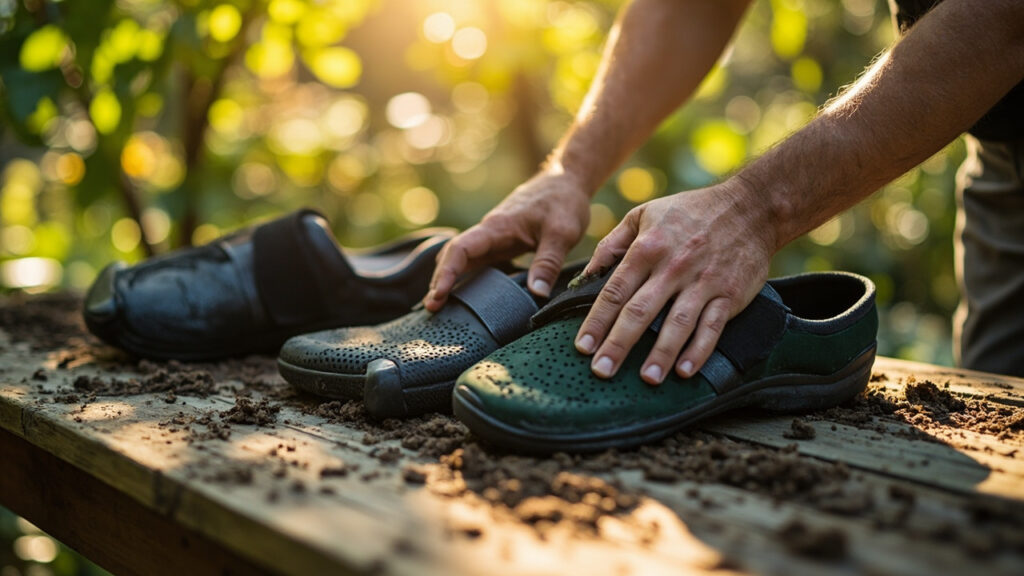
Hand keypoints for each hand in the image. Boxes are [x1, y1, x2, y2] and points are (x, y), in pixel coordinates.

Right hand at [424, 169, 591, 310]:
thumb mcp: (562, 233)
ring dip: (449, 279)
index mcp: (497, 227)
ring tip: (440, 306)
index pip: (460, 249)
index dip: (447, 273)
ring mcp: (493, 238)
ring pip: (462, 258)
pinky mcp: (501, 243)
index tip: (438, 295)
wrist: (566, 180)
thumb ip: (548, 263)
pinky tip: (464, 293)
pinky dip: (465, 276)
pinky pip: (477, 260)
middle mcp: (489, 232)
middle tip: (432, 309)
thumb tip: (537, 294)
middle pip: (453, 255)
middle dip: (440, 280)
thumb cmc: (563, 202)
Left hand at [575, 178, 774, 383]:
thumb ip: (612, 244)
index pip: (615, 290)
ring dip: (661, 354)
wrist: (750, 208)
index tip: (582, 346)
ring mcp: (703, 282)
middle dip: (618, 344)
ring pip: (677, 323)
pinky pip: (712, 326)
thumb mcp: (644, 215)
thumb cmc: (689, 212)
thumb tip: (586, 275)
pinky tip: (685, 371)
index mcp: (647, 248)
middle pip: (640, 311)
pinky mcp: (729, 294)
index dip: (597, 321)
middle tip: (602, 371)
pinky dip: (699, 350)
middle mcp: (673, 267)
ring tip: (646, 379)